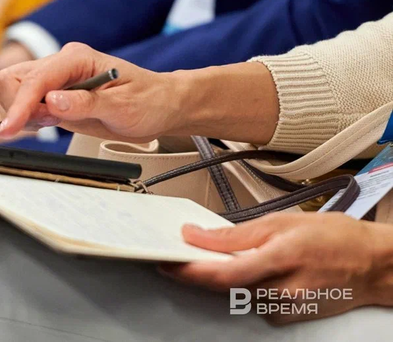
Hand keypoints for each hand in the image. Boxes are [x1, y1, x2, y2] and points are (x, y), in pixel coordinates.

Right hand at [0, 43, 184, 142]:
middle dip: (16, 106)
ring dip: (21, 113)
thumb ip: (86, 103)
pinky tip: (50, 123)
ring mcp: (55, 79)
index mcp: (77, 58)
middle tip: (44, 124)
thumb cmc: (149, 100)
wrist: (160, 106)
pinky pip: (23, 103)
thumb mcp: (123, 106)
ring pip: (12, 89)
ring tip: (52, 123)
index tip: (11, 128)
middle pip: (12, 78)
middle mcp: (62, 64)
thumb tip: (52, 101)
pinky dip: (26, 117)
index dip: (20, 105)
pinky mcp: (53, 95)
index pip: (36, 79)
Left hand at [159, 213, 391, 323]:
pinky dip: (240, 287)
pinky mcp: (287, 316)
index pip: (221, 274)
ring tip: (208, 258)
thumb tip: (197, 235)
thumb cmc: (334, 238)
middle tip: (178, 257)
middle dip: (196, 273)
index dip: (188, 271)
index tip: (166, 262)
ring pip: (235, 295)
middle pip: (223, 288)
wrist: (372, 265)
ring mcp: (285, 308)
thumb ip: (235, 234)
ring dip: (218, 279)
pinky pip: (252, 302)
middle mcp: (281, 291)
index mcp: (279, 260)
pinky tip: (242, 270)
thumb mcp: (281, 222)